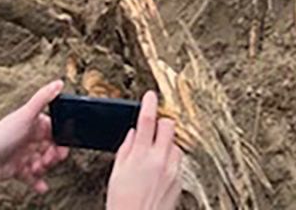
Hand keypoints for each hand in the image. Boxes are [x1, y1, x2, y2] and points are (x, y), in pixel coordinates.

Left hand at [0, 79, 69, 193]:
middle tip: (48, 161)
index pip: (54, 130)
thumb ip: (43, 98)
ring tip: (37, 170)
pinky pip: (32, 177)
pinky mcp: (17, 169)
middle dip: (53, 156)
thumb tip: (58, 82)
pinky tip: (42, 186)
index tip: (62, 146)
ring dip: (44, 168)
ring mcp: (23, 154)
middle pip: (50, 147)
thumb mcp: (24, 115)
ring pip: (42, 162)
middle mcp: (29, 138)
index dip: (60, 138)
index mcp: (33, 123)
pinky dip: (38, 182)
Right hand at [106, 91, 181, 209]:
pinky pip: (179, 161)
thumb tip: (133, 133)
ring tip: (155, 154)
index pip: (147, 119)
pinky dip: (171, 160)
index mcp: (141, 155)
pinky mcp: (179, 180)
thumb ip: (126, 149)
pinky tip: (160, 170)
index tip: (150, 95)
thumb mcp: (116, 174)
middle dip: (161, 122)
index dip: (149, 103)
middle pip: (168, 125)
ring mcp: (172, 170)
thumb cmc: (122, 204)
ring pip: (175, 143)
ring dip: (167, 143)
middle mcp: (160, 159)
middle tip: (154, 127)